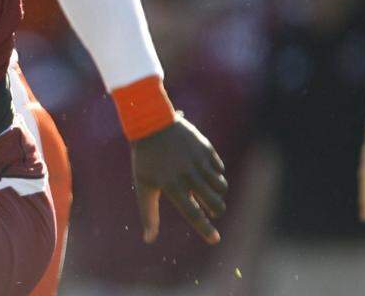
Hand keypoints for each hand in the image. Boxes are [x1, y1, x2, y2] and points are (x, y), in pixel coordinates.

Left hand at [131, 117, 227, 244]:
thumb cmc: (145, 159)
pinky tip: (207, 174)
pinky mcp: (206, 148)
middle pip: (214, 203)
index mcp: (171, 185)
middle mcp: (187, 174)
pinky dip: (216, 175)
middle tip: (211, 211)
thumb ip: (148, 213)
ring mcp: (198, 160)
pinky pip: (220, 169)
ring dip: (218, 194)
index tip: (215, 239)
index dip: (205, 229)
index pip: (193, 213)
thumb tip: (148, 239)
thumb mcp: (143, 186)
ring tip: (208, 193)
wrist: (151, 123)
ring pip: (221, 187)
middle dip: (216, 211)